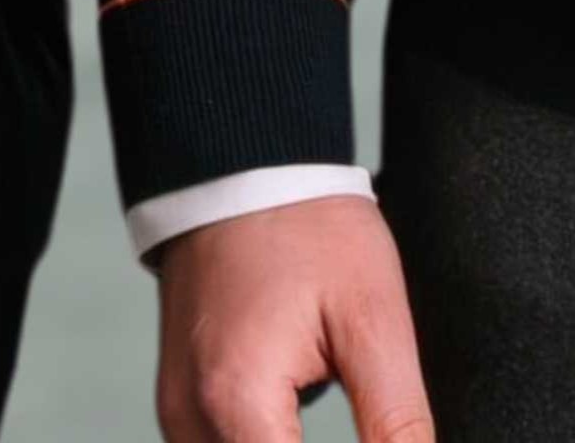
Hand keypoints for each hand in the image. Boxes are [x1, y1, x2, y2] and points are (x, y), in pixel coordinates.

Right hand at [155, 195, 432, 442]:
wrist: (238, 159)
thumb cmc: (307, 224)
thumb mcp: (373, 320)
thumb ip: (397, 425)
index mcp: (238, 404)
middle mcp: (192, 423)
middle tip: (376, 432)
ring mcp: (178, 417)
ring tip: (353, 424)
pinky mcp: (179, 406)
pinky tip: (305, 438)